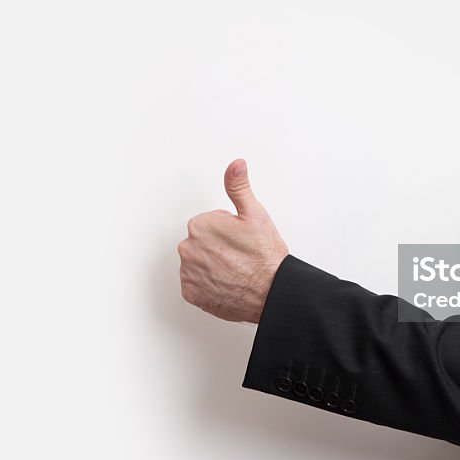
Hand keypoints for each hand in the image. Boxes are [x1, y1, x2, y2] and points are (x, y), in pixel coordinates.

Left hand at [178, 159, 288, 323]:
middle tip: (239, 254)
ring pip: (198, 262)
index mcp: (199, 226)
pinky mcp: (190, 293)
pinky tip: (226, 283)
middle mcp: (188, 249)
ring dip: (212, 265)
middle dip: (217, 246)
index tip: (240, 239)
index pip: (208, 223)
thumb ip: (238, 187)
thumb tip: (235, 165)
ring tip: (235, 270)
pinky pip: (195, 284)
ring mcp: (188, 273)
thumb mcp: (254, 214)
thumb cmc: (265, 256)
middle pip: (201, 242)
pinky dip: (208, 284)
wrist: (271, 292)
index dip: (227, 230)